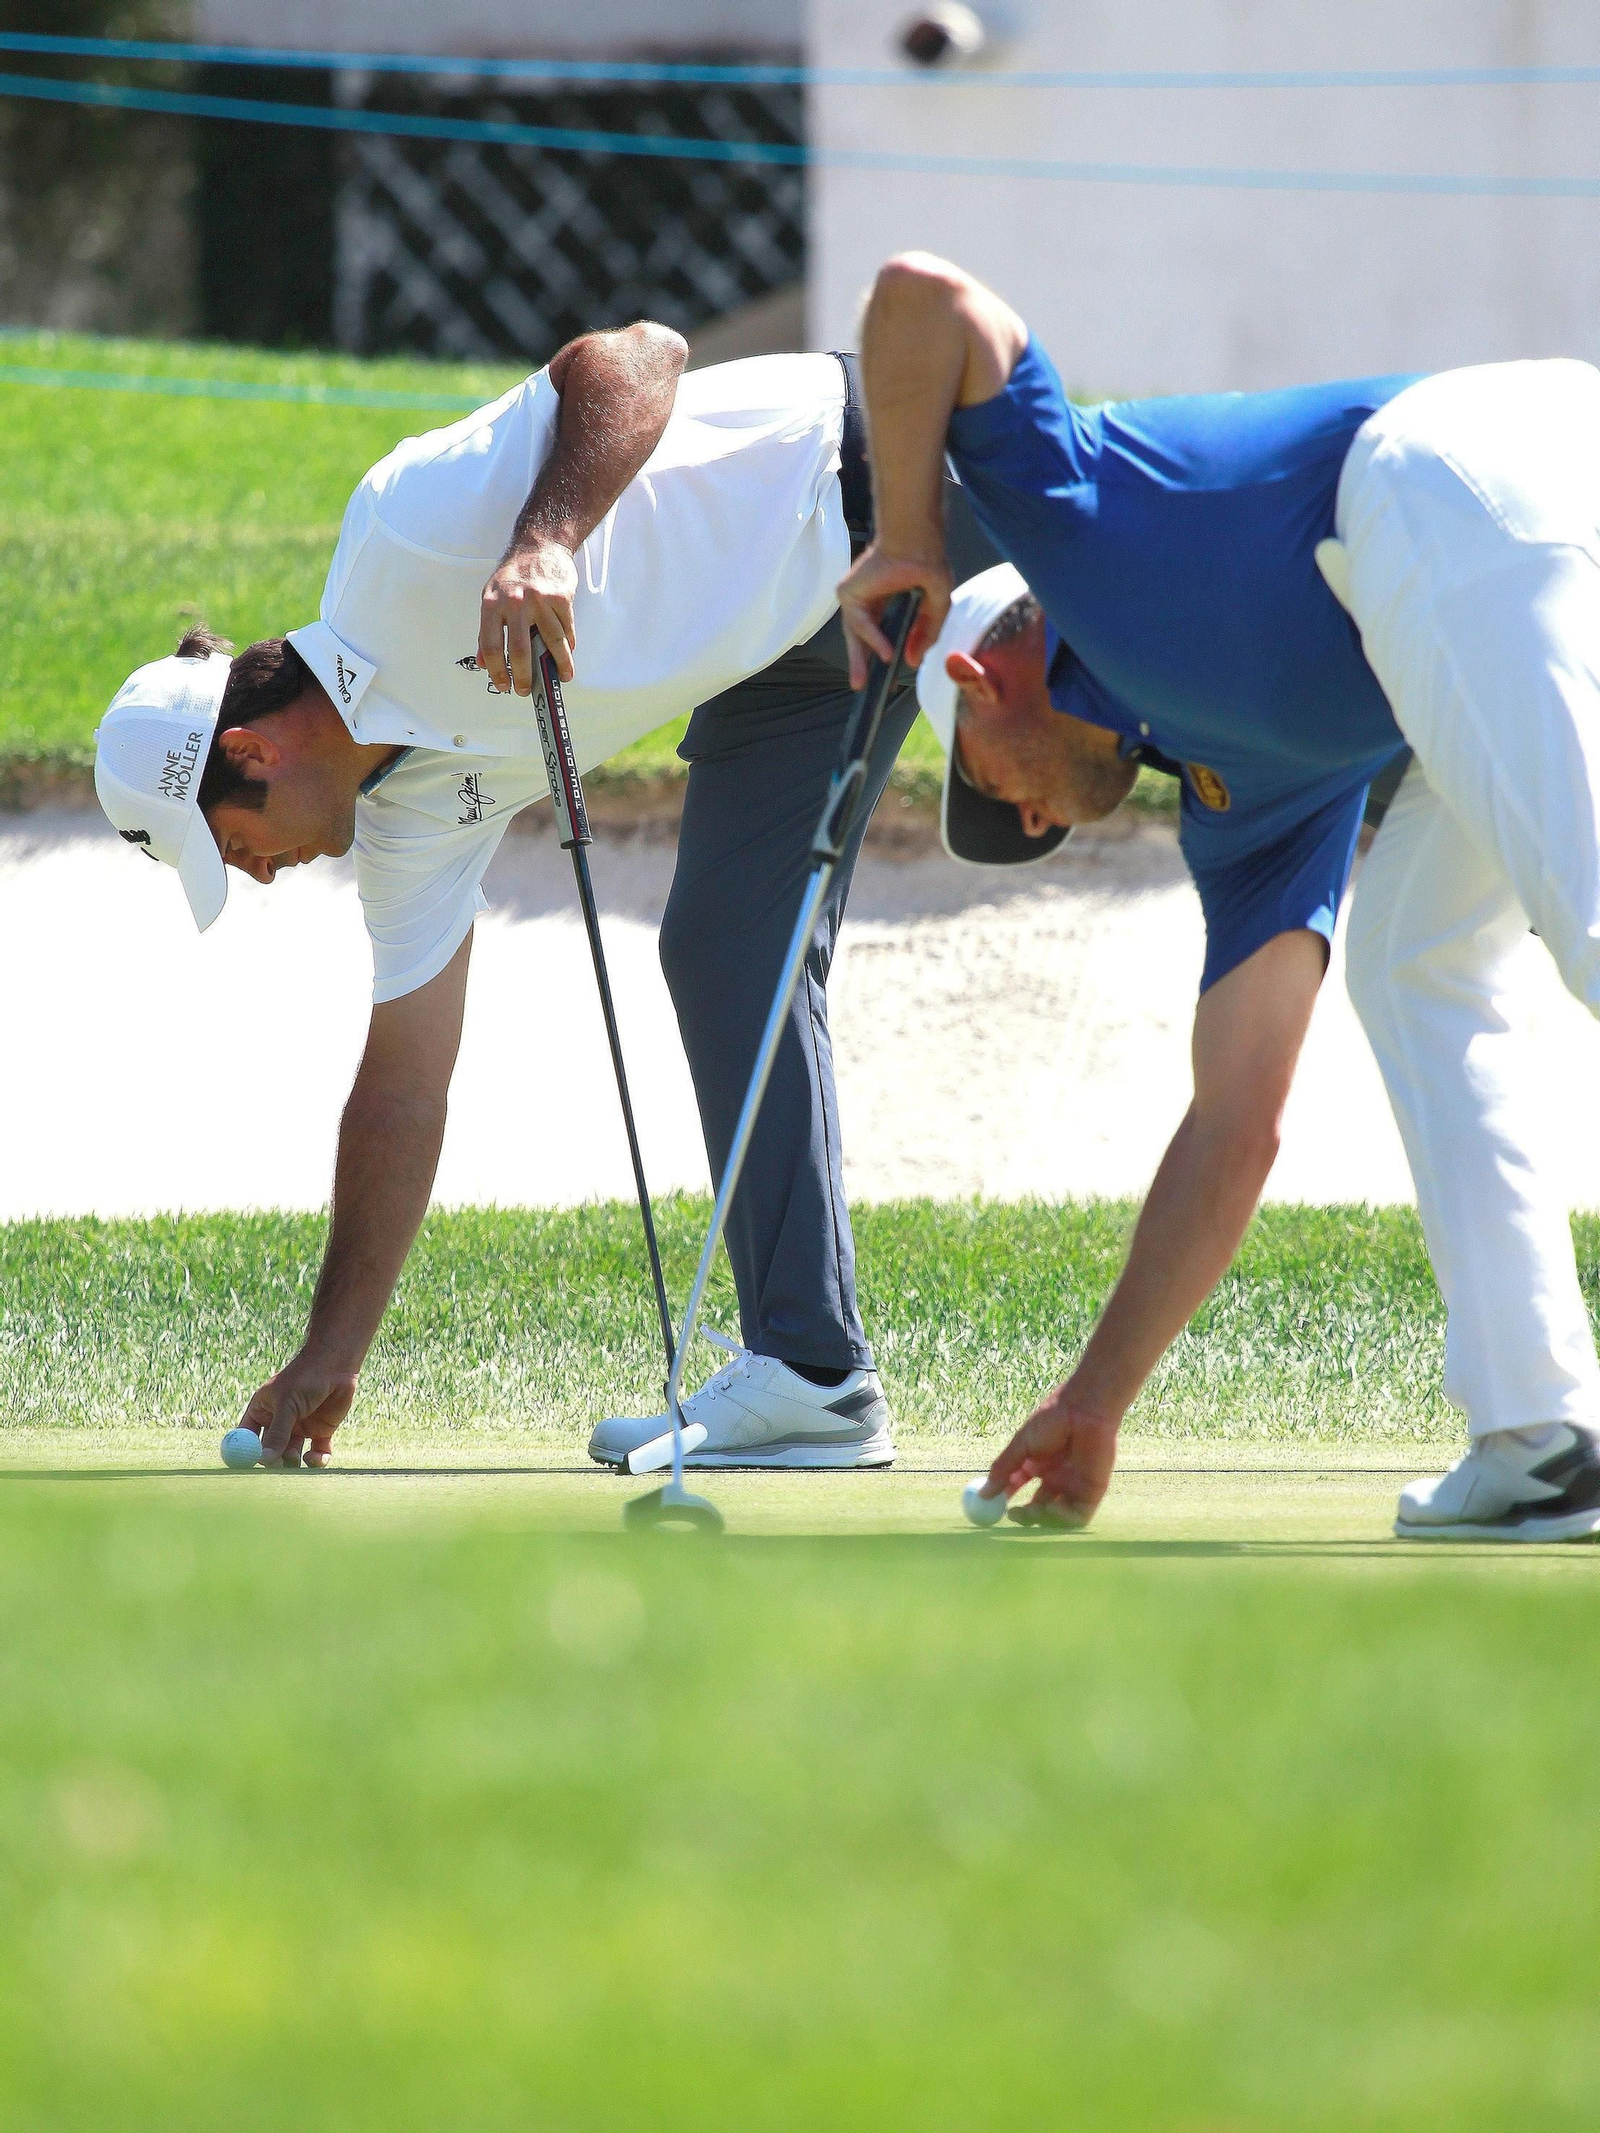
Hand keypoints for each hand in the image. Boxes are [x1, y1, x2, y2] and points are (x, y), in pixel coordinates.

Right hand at [240, 1351, 358, 1469]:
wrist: (337, 1365)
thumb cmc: (306, 1377)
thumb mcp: (287, 1404)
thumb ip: (277, 1432)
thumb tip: (263, 1459)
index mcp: (263, 1410)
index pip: (247, 1436)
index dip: (245, 1452)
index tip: (246, 1468)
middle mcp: (279, 1422)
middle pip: (269, 1451)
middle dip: (272, 1462)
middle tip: (276, 1469)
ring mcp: (299, 1428)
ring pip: (291, 1455)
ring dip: (293, 1462)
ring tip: (297, 1457)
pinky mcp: (320, 1432)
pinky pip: (315, 1454)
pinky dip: (315, 1460)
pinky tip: (315, 1458)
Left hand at [478, 537, 579, 692]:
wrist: (539, 545)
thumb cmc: (513, 574)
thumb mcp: (491, 597)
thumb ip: (487, 630)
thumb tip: (483, 663)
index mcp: (492, 604)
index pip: (491, 646)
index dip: (497, 671)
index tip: (504, 685)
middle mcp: (515, 603)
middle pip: (521, 651)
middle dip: (525, 677)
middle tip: (527, 689)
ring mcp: (540, 600)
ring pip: (553, 643)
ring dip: (559, 666)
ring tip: (561, 677)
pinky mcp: (562, 598)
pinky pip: (567, 630)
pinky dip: (569, 646)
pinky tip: (568, 655)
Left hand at [837, 541, 952, 689]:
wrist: (916, 541)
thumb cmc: (927, 563)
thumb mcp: (936, 606)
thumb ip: (927, 633)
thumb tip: (915, 661)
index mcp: (885, 598)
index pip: (877, 631)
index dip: (882, 651)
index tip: (887, 675)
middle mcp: (867, 598)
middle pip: (859, 637)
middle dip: (861, 662)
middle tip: (861, 686)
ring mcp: (855, 595)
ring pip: (854, 633)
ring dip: (860, 658)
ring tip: (865, 681)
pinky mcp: (848, 593)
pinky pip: (860, 623)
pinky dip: (873, 638)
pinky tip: (885, 653)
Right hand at [982, 1381, 1121, 1529]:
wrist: (1083, 1410)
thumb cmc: (1052, 1420)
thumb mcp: (1021, 1445)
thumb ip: (1003, 1469)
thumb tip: (982, 1494)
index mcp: (1038, 1464)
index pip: (1019, 1488)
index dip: (1006, 1500)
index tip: (993, 1507)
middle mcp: (1056, 1477)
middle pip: (1038, 1508)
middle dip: (1024, 1516)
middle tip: (1012, 1515)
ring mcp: (1074, 1486)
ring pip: (1057, 1517)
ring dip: (1042, 1520)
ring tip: (1034, 1509)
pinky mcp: (1092, 1492)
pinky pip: (1079, 1517)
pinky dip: (1063, 1520)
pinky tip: (1053, 1506)